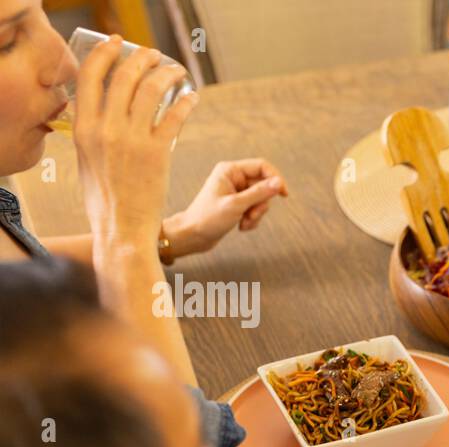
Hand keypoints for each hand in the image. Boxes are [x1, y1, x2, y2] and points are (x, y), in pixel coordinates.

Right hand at [73, 37, 197, 248]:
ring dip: (167, 74)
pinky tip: (192, 97)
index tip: (118, 43)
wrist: (122, 228)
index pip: (90, 76)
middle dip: (142, 58)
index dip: (105, 53)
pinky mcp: (158, 152)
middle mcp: (105, 129)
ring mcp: (132, 139)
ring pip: (152, 90)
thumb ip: (90, 134)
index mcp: (83, 128)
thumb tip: (98, 113)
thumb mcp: (85, 161)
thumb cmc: (105, 200)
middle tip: (155, 54)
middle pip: (124, 77)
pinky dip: (186, 101)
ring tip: (177, 71)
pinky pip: (175, 116)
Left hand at [166, 159, 288, 256]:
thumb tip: (279, 183)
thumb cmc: (208, 218)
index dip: (275, 178)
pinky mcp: (238, 203)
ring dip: (256, 214)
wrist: (193, 235)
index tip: (284, 194)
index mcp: (230, 171)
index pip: (262, 166)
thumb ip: (259, 193)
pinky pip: (255, 208)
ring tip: (244, 222)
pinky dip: (252, 219)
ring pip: (261, 199)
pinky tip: (241, 226)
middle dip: (261, 204)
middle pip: (263, 185)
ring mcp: (236, 191)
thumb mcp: (236, 205)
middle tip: (251, 215)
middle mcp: (234, 178)